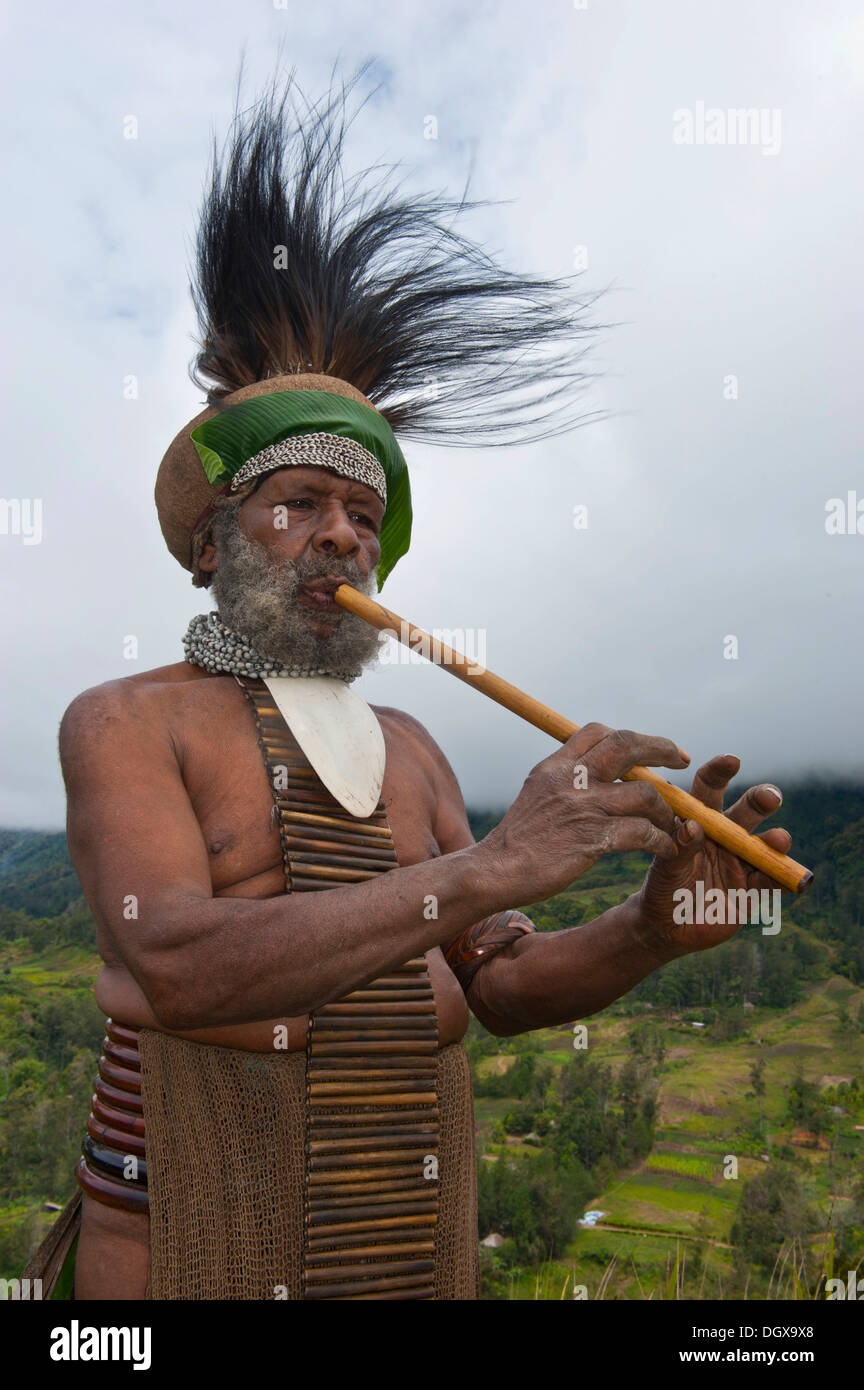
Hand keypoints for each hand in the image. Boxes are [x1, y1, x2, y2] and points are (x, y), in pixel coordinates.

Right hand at [476, 722, 689, 904]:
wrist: (494, 871)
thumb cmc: (519, 840)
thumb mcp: (537, 794)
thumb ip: (565, 779)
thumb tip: (594, 771)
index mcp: (555, 765)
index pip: (598, 732)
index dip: (630, 736)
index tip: (650, 749)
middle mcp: (570, 778)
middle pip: (626, 746)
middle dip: (660, 749)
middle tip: (681, 761)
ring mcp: (582, 807)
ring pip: (645, 794)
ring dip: (666, 810)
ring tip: (671, 824)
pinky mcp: (592, 839)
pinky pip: (643, 833)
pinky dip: (661, 840)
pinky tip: (665, 848)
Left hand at [635, 754, 791, 956]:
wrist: (667, 927)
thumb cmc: (662, 888)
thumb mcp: (664, 868)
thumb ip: (680, 848)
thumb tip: (693, 827)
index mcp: (700, 821)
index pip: (709, 789)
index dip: (720, 773)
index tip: (731, 760)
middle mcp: (725, 836)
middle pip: (746, 811)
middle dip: (760, 801)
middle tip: (770, 796)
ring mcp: (741, 861)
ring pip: (764, 844)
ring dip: (775, 840)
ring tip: (779, 839)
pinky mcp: (752, 888)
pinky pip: (771, 881)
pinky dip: (782, 878)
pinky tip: (793, 879)